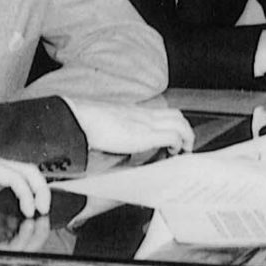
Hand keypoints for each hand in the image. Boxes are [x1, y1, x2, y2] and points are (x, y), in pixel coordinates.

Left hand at [0, 153, 49, 223]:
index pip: (16, 177)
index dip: (26, 194)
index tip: (28, 212)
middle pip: (29, 170)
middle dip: (41, 190)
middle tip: (43, 210)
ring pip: (28, 173)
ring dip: (39, 189)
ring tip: (41, 208)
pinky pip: (21, 179)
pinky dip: (30, 190)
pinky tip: (30, 204)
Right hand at [67, 101, 194, 155]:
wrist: (78, 118)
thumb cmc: (86, 124)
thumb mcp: (108, 126)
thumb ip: (119, 131)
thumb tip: (117, 144)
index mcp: (135, 113)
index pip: (164, 113)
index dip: (173, 125)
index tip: (175, 140)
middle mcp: (144, 115)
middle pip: (177, 116)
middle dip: (185, 130)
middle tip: (184, 147)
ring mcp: (146, 123)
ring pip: (180, 123)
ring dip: (186, 137)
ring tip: (182, 151)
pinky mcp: (145, 134)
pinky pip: (172, 136)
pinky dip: (177, 144)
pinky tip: (172, 152)